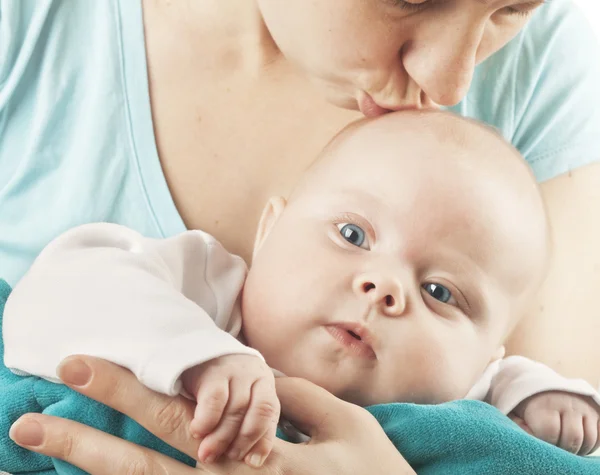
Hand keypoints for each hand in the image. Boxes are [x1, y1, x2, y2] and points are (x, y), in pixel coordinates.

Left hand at [9, 356, 414, 474]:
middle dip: (85, 436)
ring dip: (93, 468)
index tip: (80, 363)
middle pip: (145, 464)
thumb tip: (251, 371)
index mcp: (261, 457)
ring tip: (43, 442)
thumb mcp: (348, 426)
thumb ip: (296, 396)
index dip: (129, 387)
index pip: (181, 416)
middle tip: (29, 416)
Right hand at [181, 354, 278, 466]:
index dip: (263, 440)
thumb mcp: (239, 398)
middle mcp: (253, 374)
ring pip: (235, 409)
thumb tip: (252, 461)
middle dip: (243, 441)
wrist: (196, 350)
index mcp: (264, 383)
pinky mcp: (211, 370)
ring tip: (207, 454)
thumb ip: (248, 421)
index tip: (252, 462)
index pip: (270, 413)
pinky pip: (214, 399)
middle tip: (228, 459)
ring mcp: (234, 370)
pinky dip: (206, 421)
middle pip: (256, 412)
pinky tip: (197, 432)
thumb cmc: (221, 383)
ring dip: (221, 436)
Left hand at [509, 391, 599, 454]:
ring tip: (563, 447)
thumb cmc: (525, 405)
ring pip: (588, 439)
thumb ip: (516, 425)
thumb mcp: (514, 411)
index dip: (544, 442)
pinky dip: (591, 444)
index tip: (539, 441)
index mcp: (544, 403)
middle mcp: (567, 402)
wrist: (540, 386)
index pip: (549, 431)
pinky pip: (599, 435)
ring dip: (577, 449)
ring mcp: (584, 406)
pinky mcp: (595, 411)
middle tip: (553, 448)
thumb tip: (527, 438)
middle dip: (562, 448)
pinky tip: (577, 444)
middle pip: (572, 438)